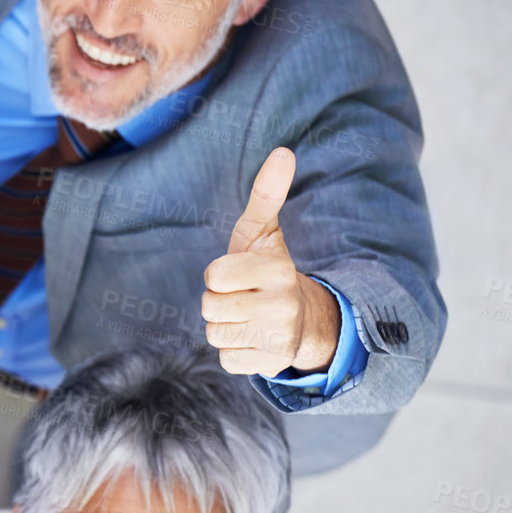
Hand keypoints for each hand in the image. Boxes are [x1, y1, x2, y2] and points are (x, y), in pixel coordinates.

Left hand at [202, 147, 339, 374]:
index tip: (238, 274)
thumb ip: (267, 194)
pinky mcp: (272, 362)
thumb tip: (284, 151)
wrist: (301, 319)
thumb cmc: (267, 269)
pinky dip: (233, 351)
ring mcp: (279, 335)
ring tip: (247, 317)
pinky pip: (226, 359)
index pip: (214, 275)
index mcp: (276, 269)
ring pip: (215, 333)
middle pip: (210, 306)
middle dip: (219, 302)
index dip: (218, 275)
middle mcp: (282, 302)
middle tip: (242, 297)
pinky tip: (253, 339)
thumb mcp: (264, 232)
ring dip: (224, 326)